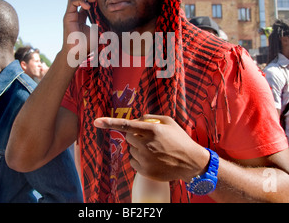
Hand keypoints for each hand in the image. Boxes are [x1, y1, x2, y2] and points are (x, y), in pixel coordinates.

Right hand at [62, 0, 96, 59]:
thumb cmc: (87, 45)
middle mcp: (74, 13)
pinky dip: (80, 0)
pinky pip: (72, 2)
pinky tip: (88, 6)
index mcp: (80, 16)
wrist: (77, 54)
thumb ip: (102, 24)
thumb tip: (113, 19)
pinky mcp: (68, 17)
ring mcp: (70, 14)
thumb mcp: (99, 32)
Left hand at [94, 115, 209, 181]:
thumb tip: (136, 119)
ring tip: (154, 151)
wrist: (191, 162)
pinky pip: (133, 162)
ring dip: (138, 149)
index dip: (110, 123)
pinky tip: (152, 159)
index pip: (126, 125)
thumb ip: (150, 118)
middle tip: (148, 139)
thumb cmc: (180, 139)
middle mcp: (146, 145)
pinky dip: (139, 160)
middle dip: (134, 137)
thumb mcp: (169, 122)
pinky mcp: (145, 171)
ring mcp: (146, 159)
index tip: (96, 121)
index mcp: (152, 130)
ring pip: (131, 151)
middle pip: (128, 138)